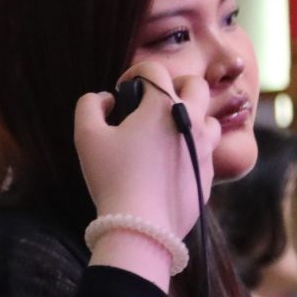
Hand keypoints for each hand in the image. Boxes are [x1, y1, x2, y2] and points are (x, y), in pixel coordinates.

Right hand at [77, 61, 213, 235]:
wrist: (142, 227)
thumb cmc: (112, 178)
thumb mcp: (86, 137)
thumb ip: (89, 106)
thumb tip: (105, 99)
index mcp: (163, 105)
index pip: (155, 70)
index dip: (135, 72)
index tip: (123, 89)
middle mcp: (192, 121)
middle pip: (196, 85)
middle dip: (174, 86)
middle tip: (153, 103)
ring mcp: (205, 149)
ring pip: (209, 119)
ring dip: (191, 117)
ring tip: (168, 133)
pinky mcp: (208, 175)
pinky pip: (206, 152)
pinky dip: (191, 149)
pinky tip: (170, 163)